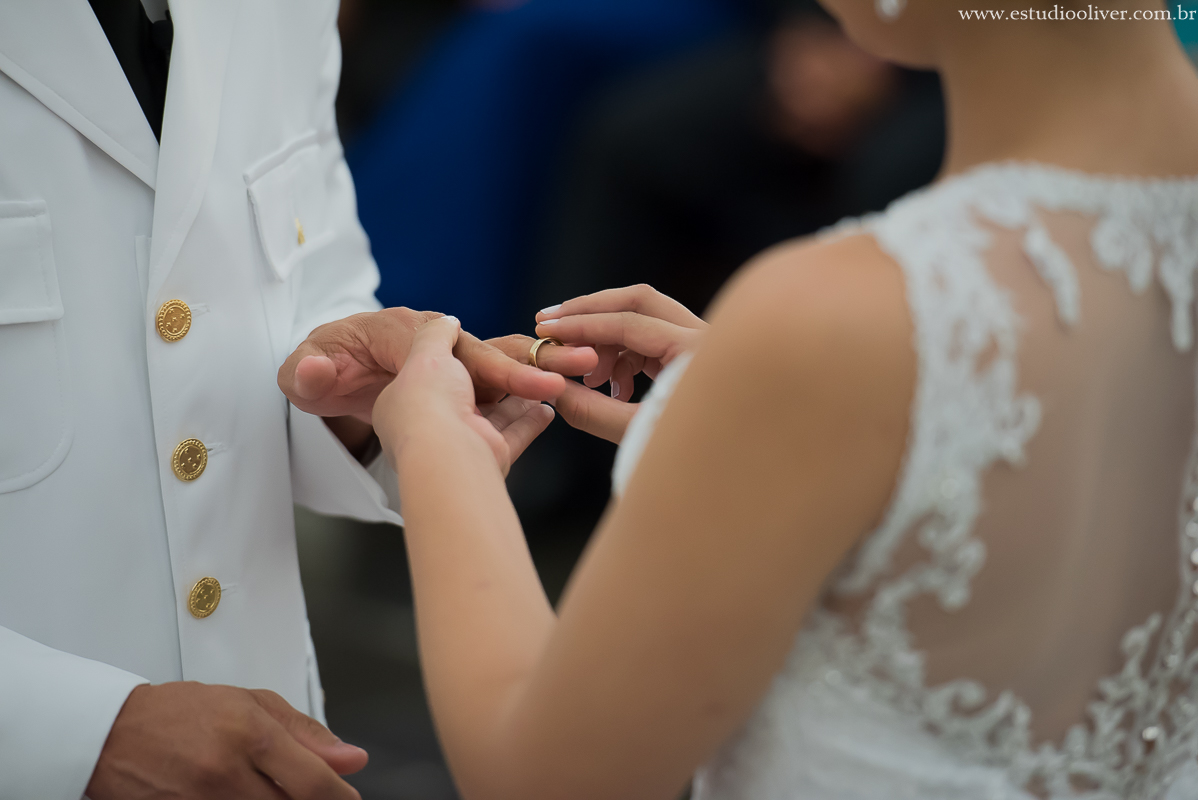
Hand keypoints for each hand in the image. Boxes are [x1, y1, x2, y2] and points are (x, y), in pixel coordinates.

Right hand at [86, 682, 367, 799]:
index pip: (313, 781)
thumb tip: (352, 759)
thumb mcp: (251, 703)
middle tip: (309, 794)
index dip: (340, 797)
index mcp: (250, 734)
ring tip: (268, 787)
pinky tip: (247, 796)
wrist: (112, 734)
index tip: (350, 798)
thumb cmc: (181, 712)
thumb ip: (306, 732)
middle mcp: (227, 773)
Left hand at [279, 308, 595, 424]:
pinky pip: (508, 415)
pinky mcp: (470, 418)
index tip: (519, 379)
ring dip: (546, 381)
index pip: (458, 348)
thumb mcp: (314, 373)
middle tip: (583, 359)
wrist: (328, 392)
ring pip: (510, 380)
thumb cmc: (326, 375)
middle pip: (497, 355)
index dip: (490, 365)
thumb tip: (311, 373)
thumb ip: (315, 373)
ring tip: (588, 376)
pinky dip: (531, 416)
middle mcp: (439, 359)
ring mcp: (459, 389)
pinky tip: (554, 412)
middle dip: (538, 363)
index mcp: (408, 336)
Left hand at [373, 317, 554, 476]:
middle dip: (503, 378)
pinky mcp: (487, 453)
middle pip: (476, 393)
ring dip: (522, 398)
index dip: (471, 358)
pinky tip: (546, 410)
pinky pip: (515, 434)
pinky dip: (531, 421)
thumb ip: (437, 334)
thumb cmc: (428, 403)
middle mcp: (436, 420)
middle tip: (526, 361)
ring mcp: (462, 438)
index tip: (491, 347)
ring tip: (544, 381)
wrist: (443, 452)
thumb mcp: (425, 353)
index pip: (447, 371)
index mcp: (413, 398)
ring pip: (497, 414)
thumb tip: (448, 322)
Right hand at [534, 285, 707, 442]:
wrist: (730, 470)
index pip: (630, 322)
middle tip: (550, 324)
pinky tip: (613, 389)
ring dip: (607, 340)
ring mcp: (702, 343)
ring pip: (645, 318)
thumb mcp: (637, 434)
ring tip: (590, 380)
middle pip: (639, 301)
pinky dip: (624, 357)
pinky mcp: (694, 353)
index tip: (545, 331)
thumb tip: (552, 388)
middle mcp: (706, 337)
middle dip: (591, 312)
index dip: (581, 326)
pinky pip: (653, 339)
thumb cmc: (693, 458)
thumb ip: (591, 410)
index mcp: (696, 353)